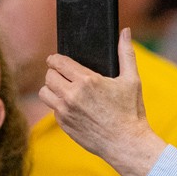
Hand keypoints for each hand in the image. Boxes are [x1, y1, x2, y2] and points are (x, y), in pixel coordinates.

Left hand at [40, 28, 165, 175]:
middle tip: (62, 74)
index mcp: (86, 80)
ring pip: (45, 93)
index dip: (56, 59)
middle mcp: (72, 95)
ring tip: (63, 89)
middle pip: (48, 75)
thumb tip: (125, 31)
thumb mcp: (131, 80)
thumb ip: (126, 53)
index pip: (58, 62)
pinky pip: (53, 109)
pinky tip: (71, 106)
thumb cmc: (131, 112)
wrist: (126, 144)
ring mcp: (65, 111)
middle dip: (54, 73)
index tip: (57, 59)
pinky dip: (58, 106)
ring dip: (52, 89)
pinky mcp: (64, 125)